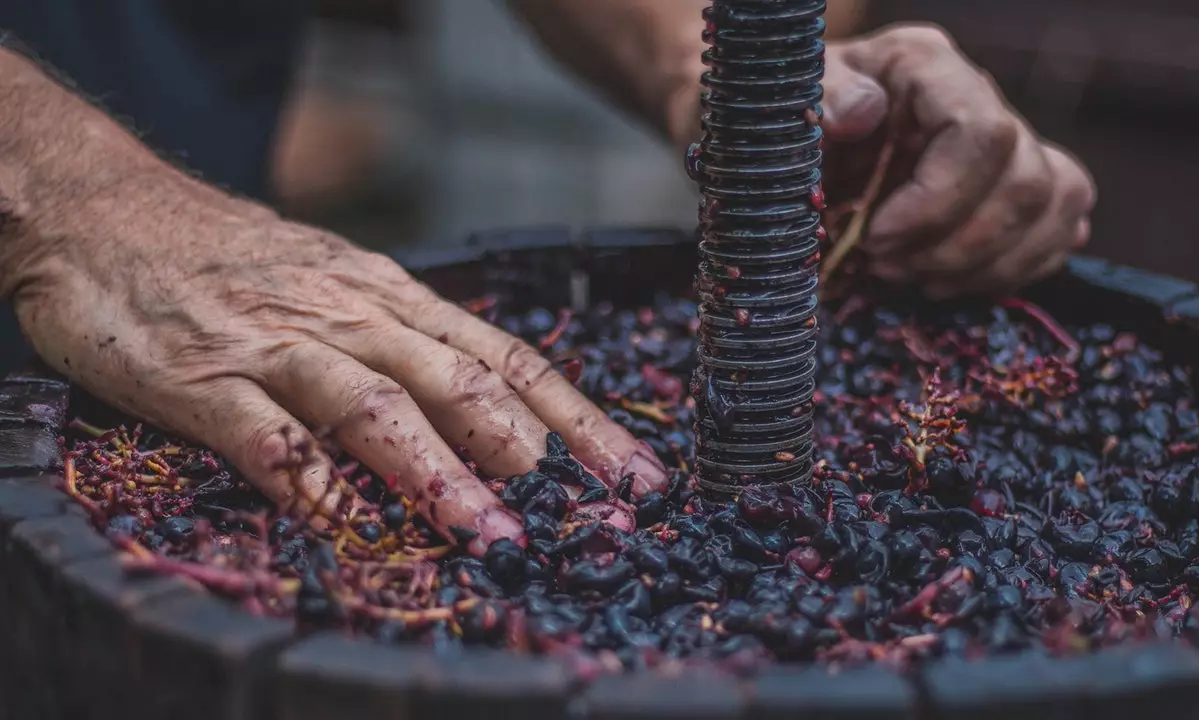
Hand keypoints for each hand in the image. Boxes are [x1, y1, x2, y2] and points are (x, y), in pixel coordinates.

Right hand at [5, 172, 665, 553]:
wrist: (107, 209)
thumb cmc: (235, 258)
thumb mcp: (341, 284)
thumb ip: (406, 343)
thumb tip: (494, 409)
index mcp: (394, 300)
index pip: (507, 358)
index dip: (577, 417)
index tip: (633, 473)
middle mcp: (353, 317)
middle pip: (460, 381)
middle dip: (529, 450)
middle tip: (583, 514)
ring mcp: (279, 345)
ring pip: (374, 405)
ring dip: (437, 470)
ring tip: (487, 531)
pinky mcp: (202, 377)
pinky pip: (263, 433)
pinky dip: (305, 478)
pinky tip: (340, 522)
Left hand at [820, 24, 1096, 297]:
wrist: (799, 146)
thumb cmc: (795, 124)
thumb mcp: (789, 102)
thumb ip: (823, 95)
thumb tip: (861, 111)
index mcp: (927, 69)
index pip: (982, 132)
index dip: (938, 202)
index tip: (875, 239)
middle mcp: (981, 99)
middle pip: (1026, 182)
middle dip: (957, 247)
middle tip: (886, 267)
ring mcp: (1010, 143)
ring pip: (1054, 205)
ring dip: (985, 266)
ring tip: (915, 279)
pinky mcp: (1019, 186)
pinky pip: (1059, 228)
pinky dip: (1010, 271)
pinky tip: (948, 280)